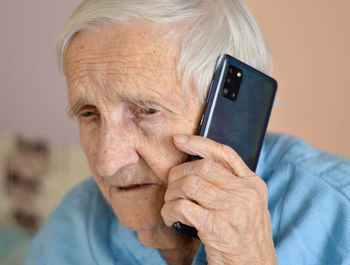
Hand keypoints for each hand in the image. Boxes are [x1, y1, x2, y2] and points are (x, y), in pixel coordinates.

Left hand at [161, 135, 276, 264]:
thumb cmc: (244, 235)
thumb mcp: (246, 205)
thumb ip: (228, 184)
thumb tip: (196, 164)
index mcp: (253, 184)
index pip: (224, 153)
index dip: (199, 143)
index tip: (179, 140)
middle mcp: (245, 193)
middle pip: (201, 167)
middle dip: (178, 174)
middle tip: (171, 187)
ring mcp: (232, 210)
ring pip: (189, 184)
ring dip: (172, 194)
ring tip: (171, 204)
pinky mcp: (217, 228)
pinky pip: (182, 207)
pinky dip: (169, 210)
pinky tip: (170, 217)